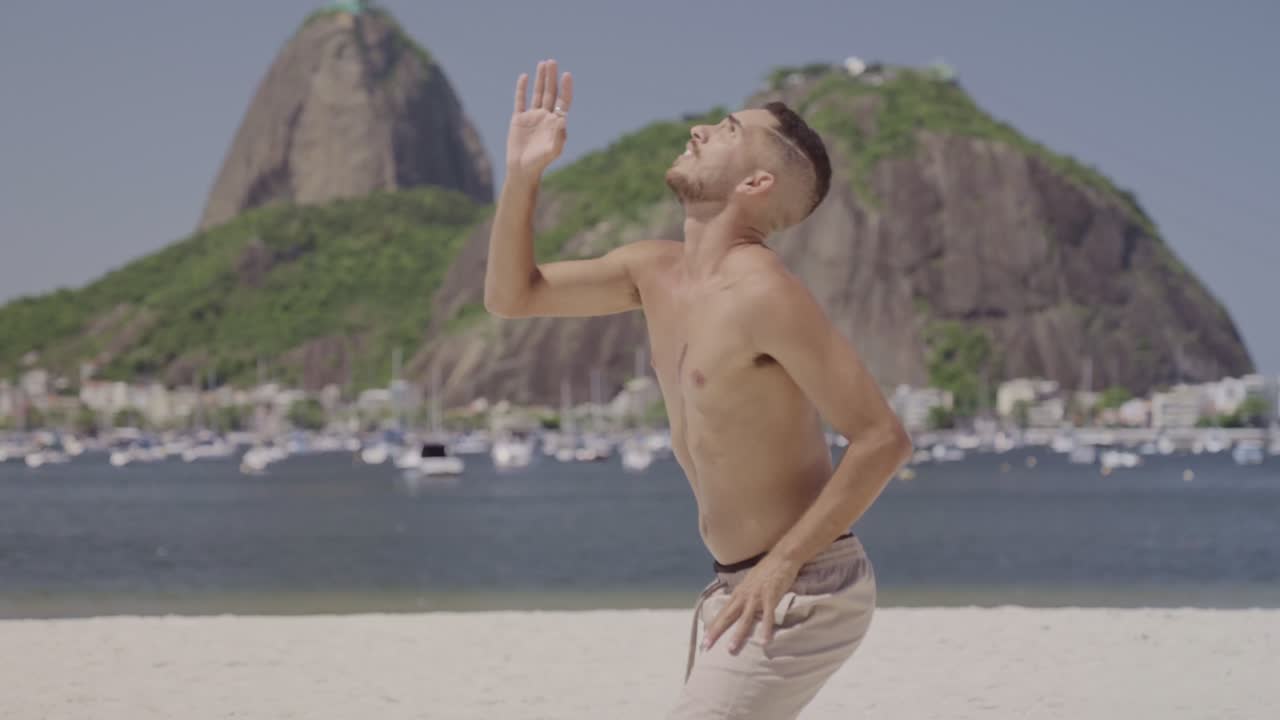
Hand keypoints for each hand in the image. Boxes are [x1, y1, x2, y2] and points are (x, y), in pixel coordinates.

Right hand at [507, 59, 572, 178]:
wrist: (522, 169)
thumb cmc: (540, 162)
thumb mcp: (553, 150)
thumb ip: (559, 135)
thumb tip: (563, 118)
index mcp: (556, 123)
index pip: (563, 101)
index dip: (565, 88)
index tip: (567, 75)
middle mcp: (545, 117)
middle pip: (550, 93)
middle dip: (551, 78)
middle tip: (553, 61)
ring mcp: (532, 117)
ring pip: (537, 93)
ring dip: (540, 79)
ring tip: (543, 63)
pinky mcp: (518, 119)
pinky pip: (520, 100)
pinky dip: (522, 89)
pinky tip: (525, 77)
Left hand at [703, 554, 801, 654]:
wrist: (781, 557)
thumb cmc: (766, 572)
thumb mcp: (750, 584)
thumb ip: (743, 597)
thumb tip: (737, 609)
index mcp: (738, 594)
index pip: (722, 612)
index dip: (713, 626)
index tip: (704, 640)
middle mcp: (744, 596)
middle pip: (727, 616)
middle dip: (716, 631)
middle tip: (707, 646)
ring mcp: (757, 597)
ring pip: (745, 618)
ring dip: (737, 634)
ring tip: (731, 649)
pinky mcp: (771, 597)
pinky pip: (768, 616)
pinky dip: (766, 628)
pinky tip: (764, 641)